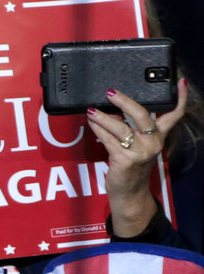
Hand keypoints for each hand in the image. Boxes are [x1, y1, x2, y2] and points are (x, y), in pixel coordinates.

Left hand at [92, 80, 185, 237]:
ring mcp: (140, 151)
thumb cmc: (132, 165)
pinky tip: (91, 123)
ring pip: (120, 127)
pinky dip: (98, 130)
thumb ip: (131, 129)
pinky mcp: (125, 160)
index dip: (181, 97)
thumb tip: (115, 112)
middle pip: (142, 115)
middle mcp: (153, 142)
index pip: (175, 114)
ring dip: (103, 117)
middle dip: (125, 102)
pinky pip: (109, 140)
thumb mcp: (138, 145)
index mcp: (159, 136)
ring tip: (91, 110)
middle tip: (111, 92)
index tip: (182, 81)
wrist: (129, 192)